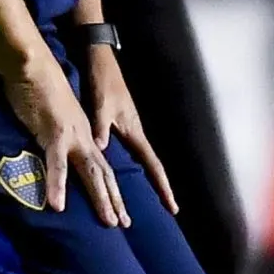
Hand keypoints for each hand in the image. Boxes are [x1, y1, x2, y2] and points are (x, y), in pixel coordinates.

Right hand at [5, 57, 126, 226]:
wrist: (33, 66)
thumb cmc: (39, 87)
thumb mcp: (54, 116)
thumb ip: (59, 134)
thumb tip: (57, 149)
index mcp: (84, 133)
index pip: (102, 165)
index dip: (111, 188)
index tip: (119, 210)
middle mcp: (83, 137)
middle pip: (103, 173)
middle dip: (115, 200)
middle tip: (124, 224)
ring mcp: (70, 137)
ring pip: (90, 172)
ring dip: (100, 198)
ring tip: (109, 221)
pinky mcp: (52, 134)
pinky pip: (55, 165)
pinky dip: (57, 185)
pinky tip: (57, 206)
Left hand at [85, 47, 177, 217]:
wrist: (101, 63)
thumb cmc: (104, 83)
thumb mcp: (101, 106)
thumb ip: (101, 128)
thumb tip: (102, 149)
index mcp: (134, 131)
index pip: (153, 164)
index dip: (163, 186)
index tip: (172, 205)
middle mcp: (135, 133)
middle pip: (152, 166)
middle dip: (159, 188)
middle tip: (167, 210)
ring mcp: (129, 129)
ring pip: (141, 161)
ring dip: (146, 181)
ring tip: (147, 201)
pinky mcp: (120, 125)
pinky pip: (131, 153)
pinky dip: (132, 168)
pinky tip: (124, 177)